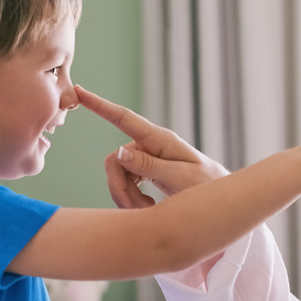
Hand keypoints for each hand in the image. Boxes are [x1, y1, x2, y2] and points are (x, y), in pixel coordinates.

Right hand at [76, 86, 227, 208]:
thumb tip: (118, 153)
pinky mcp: (146, 171)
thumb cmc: (207, 187)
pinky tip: (147, 206)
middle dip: (120, 188)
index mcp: (161, 140)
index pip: (124, 118)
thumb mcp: (180, 178)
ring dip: (126, 197)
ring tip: (147, 209)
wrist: (220, 200)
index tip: (79, 92)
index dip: (100, 106)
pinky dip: (131, 198)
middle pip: (114, 161)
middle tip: (137, 208)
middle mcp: (151, 145)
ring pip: (117, 175)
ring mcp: (147, 158)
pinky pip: (125, 182)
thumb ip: (149, 166)